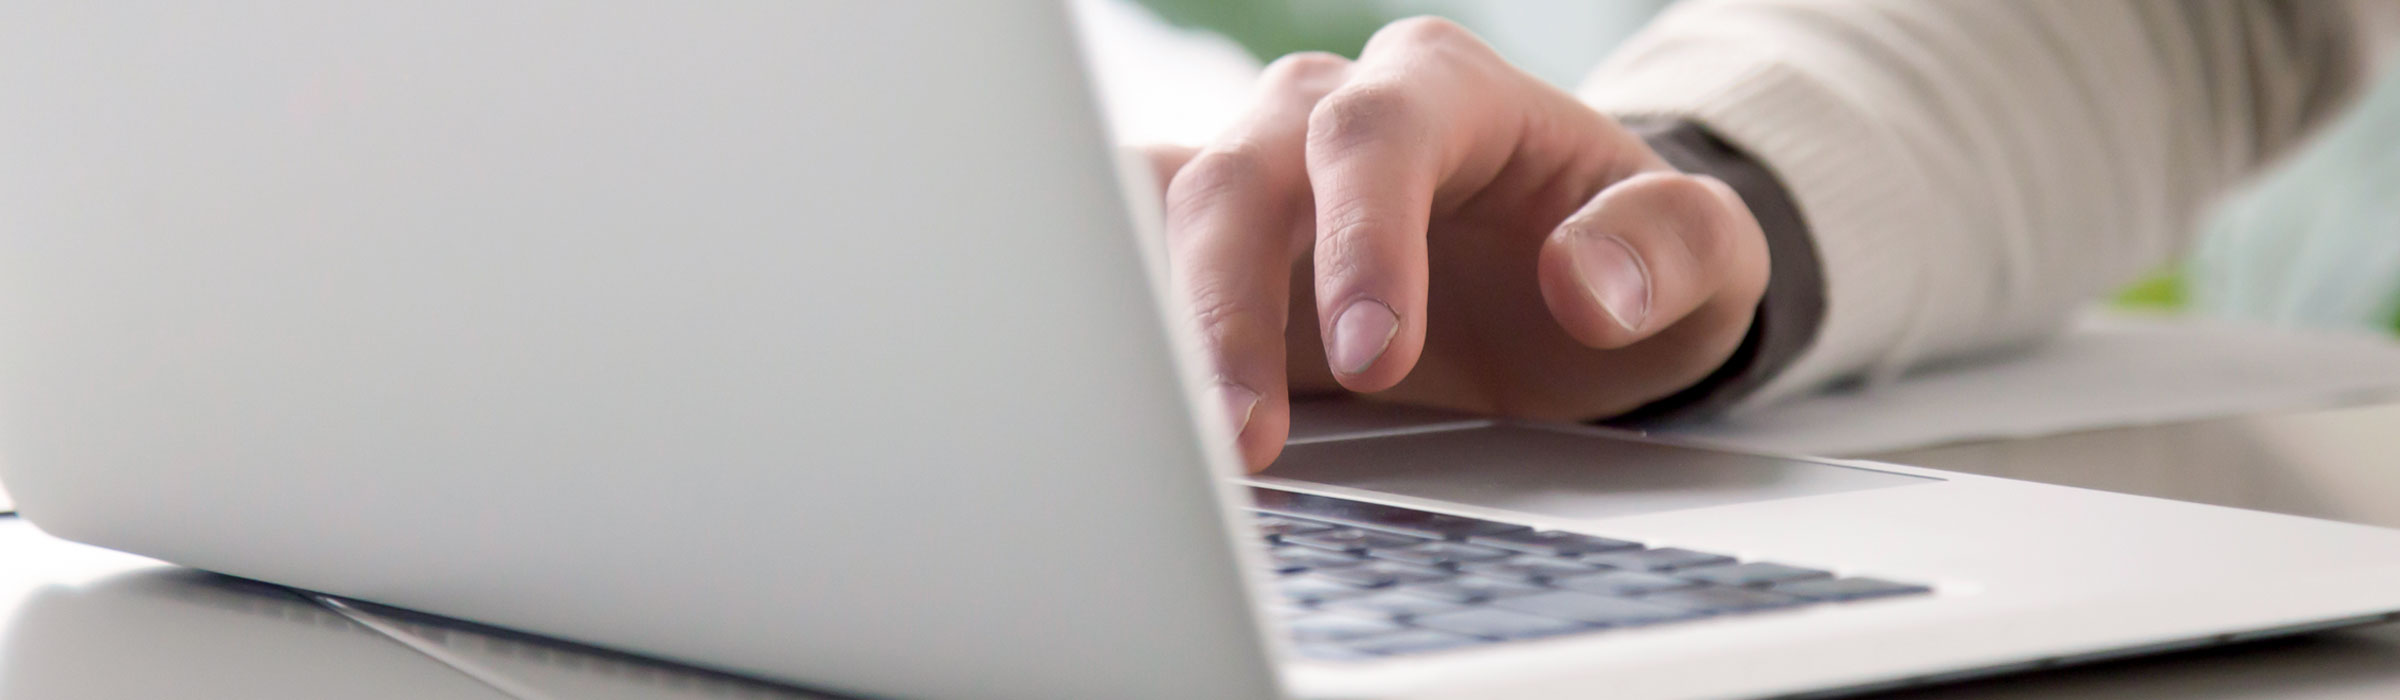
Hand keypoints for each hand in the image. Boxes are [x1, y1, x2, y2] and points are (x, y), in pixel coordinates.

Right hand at [1144, 17, 1768, 470]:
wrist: (1581, 283)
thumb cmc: (1633, 252)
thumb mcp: (1705, 255)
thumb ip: (1666, 250)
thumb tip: (1582, 283)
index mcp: (1450, 91)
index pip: (1379, 139)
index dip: (1362, 241)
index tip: (1376, 356)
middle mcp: (1337, 115)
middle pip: (1245, 175)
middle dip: (1232, 306)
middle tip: (1246, 433)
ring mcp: (1270, 183)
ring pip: (1173, 216)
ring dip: (1162, 329)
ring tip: (1180, 442)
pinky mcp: (1226, 257)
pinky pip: (1144, 261)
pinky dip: (1129, 322)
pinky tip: (1125, 399)